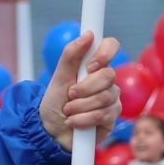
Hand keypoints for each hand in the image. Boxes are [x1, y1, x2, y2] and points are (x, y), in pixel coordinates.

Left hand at [40, 33, 121, 151]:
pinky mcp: (112, 118)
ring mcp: (112, 99)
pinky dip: (83, 119)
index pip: (111, 46)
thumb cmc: (55, 101)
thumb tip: (88, 34)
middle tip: (70, 95)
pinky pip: (103, 115)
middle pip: (109, 75)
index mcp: (94, 66)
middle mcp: (107, 81)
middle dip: (84, 88)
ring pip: (105, 97)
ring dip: (80, 106)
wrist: (51, 130)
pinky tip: (74, 122)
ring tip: (68, 111)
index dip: (104, 53)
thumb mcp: (59, 77)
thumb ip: (71, 55)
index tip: (90, 66)